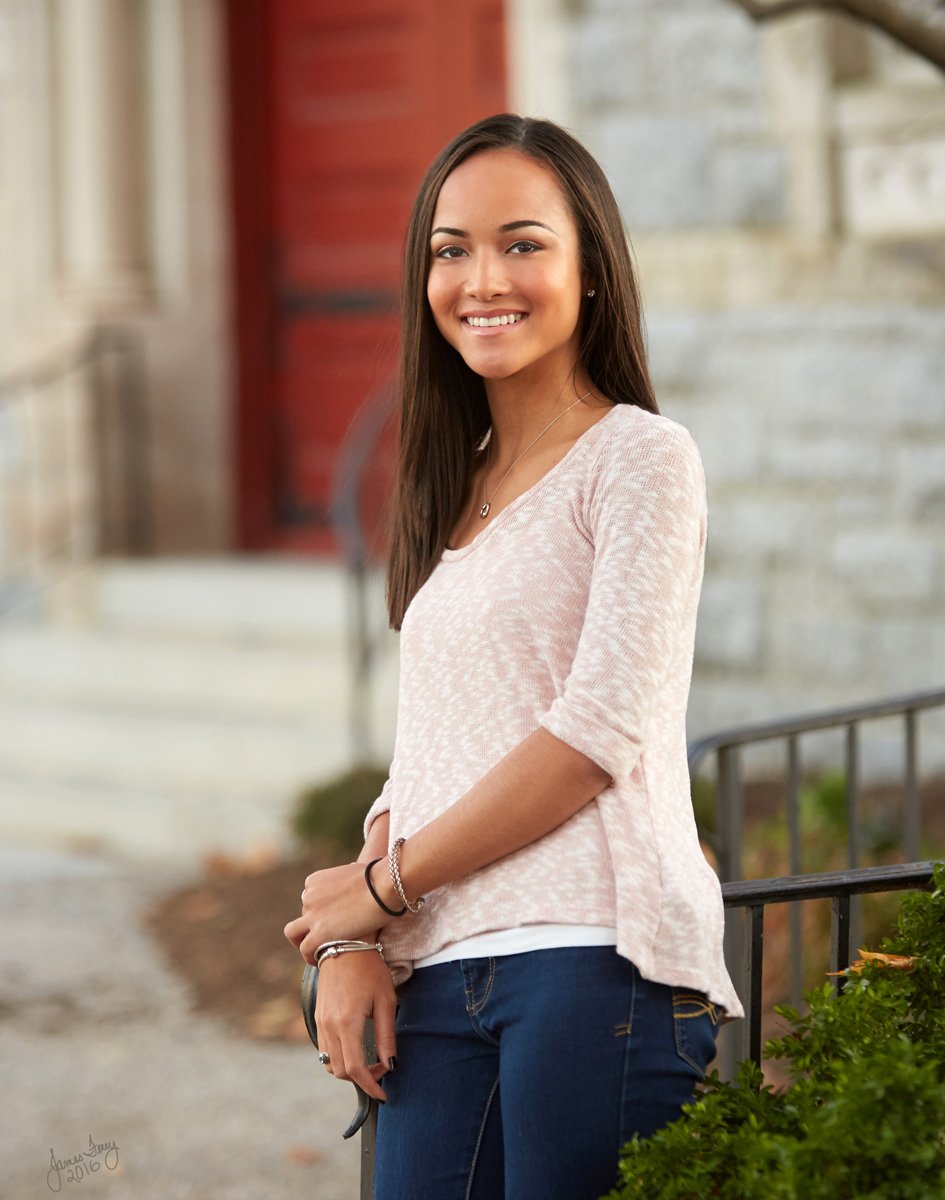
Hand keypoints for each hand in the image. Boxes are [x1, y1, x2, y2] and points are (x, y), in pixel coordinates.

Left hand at [284, 859, 397, 965]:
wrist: (382, 886)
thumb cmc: (377, 877)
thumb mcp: (354, 870)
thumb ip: (347, 879)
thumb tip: (355, 877)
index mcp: (315, 880)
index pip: (310, 899)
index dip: (322, 909)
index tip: (334, 917)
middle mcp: (309, 897)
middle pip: (305, 915)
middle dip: (315, 924)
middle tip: (330, 934)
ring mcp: (312, 915)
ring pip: (294, 933)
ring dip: (303, 941)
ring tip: (317, 951)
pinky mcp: (320, 934)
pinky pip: (306, 949)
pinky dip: (311, 956)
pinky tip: (323, 960)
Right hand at [314, 949, 397, 1103]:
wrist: (343, 944)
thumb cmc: (369, 970)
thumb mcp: (385, 1001)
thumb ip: (386, 1036)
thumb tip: (390, 1065)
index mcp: (347, 1023)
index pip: (355, 1069)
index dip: (370, 1086)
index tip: (384, 1093)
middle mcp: (329, 1026)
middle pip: (340, 1071)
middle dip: (362, 1079)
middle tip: (383, 1069)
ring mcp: (320, 1022)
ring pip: (329, 1063)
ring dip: (349, 1070)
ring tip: (370, 1061)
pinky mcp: (318, 1017)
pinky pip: (324, 1049)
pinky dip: (339, 1057)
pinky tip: (356, 1048)